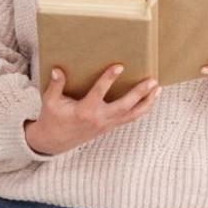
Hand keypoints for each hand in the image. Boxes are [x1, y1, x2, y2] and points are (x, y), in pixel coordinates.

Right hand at [24, 65, 160, 155]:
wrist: (55, 141)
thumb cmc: (52, 118)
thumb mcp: (50, 101)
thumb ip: (55, 85)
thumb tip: (57, 70)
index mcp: (84, 111)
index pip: (99, 93)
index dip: (109, 79)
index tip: (119, 66)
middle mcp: (99, 119)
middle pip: (124, 106)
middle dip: (139, 93)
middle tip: (152, 81)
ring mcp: (106, 124)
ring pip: (132, 114)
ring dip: (147, 102)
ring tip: (157, 89)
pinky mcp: (109, 126)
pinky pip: (130, 118)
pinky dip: (142, 109)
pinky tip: (149, 100)